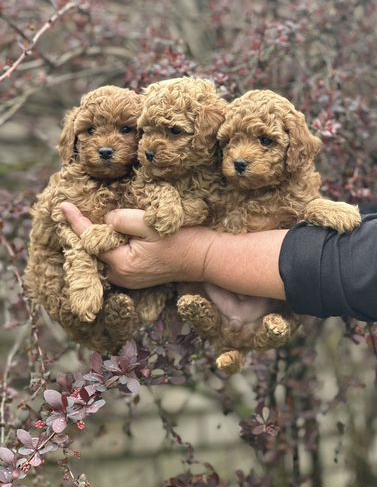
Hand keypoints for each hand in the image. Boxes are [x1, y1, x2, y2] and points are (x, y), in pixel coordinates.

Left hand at [60, 203, 213, 288]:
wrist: (203, 258)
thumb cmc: (181, 240)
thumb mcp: (150, 223)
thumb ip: (122, 219)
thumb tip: (107, 219)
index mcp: (123, 264)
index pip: (91, 241)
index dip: (75, 222)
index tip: (62, 206)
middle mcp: (122, 277)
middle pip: (93, 253)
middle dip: (82, 233)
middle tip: (71, 212)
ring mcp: (128, 280)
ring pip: (102, 258)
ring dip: (94, 241)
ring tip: (85, 221)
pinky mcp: (135, 278)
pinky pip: (113, 262)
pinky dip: (106, 248)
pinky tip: (106, 235)